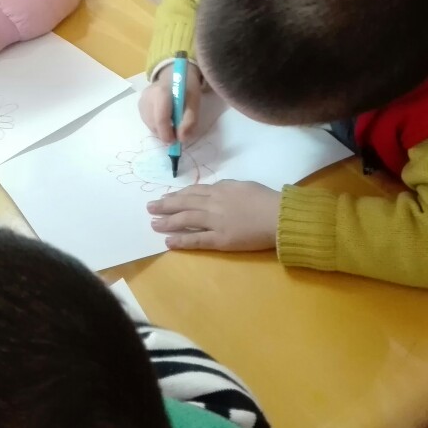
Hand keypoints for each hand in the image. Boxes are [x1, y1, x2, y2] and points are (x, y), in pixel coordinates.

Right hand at [138, 64, 202, 143]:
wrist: (174, 74)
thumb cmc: (186, 88)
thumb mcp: (194, 103)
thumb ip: (189, 121)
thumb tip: (182, 139)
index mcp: (161, 92)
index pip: (160, 118)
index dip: (167, 133)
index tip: (175, 142)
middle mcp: (147, 96)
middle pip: (153, 123)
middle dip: (165, 133)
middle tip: (177, 135)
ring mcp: (141, 101)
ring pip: (149, 124)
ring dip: (161, 130)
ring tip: (172, 123)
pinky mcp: (139, 105)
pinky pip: (147, 121)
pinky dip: (157, 125)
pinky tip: (165, 118)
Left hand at [147, 181, 280, 251]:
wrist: (278, 216)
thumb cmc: (266, 199)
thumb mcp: (244, 186)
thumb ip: (227, 187)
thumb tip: (215, 189)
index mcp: (220, 190)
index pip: (193, 192)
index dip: (177, 195)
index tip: (165, 197)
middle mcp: (213, 204)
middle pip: (183, 203)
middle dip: (164, 205)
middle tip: (149, 207)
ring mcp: (215, 222)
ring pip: (185, 220)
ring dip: (167, 222)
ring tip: (153, 224)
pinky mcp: (220, 239)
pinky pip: (196, 240)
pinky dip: (181, 241)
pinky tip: (168, 242)